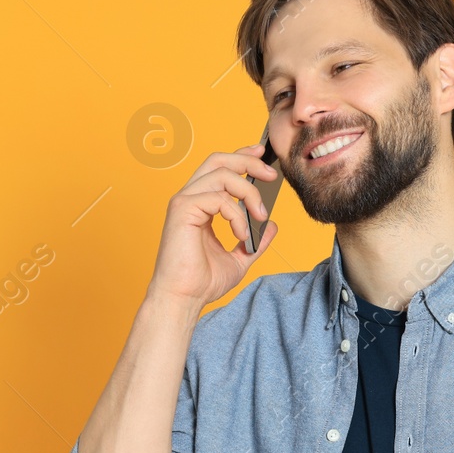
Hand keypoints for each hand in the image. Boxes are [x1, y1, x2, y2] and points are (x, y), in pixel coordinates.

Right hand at [147, 142, 278, 311]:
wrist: (184, 299)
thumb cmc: (202, 281)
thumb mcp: (240, 257)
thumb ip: (255, 240)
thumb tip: (271, 225)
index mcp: (200, 204)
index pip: (220, 168)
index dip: (241, 155)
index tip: (262, 154)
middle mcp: (189, 198)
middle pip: (218, 160)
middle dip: (247, 161)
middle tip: (270, 174)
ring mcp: (184, 202)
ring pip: (222, 175)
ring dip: (248, 192)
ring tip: (259, 215)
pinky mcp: (182, 210)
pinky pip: (218, 198)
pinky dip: (236, 214)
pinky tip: (241, 233)